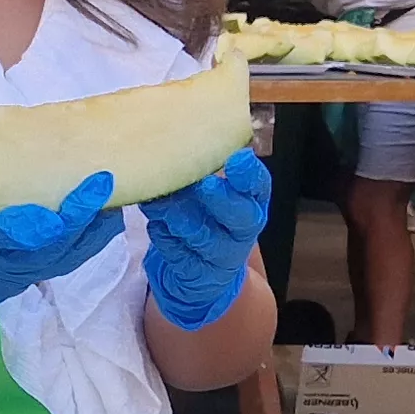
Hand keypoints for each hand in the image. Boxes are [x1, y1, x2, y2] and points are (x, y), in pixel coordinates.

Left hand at [140, 148, 272, 329]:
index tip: (237, 160)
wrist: (205, 273)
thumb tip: (176, 140)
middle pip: (240, 216)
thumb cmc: (207, 216)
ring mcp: (222, 256)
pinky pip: (176, 253)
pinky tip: (155, 223)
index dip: (249, 175)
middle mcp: (243, 229)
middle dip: (220, 200)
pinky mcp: (197, 274)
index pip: (259, 187)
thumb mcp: (214, 191)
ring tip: (157, 200)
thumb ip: (204, 169)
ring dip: (177, 215)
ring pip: (201, 236)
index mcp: (252, 202)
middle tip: (202, 186)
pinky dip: (162, 235)